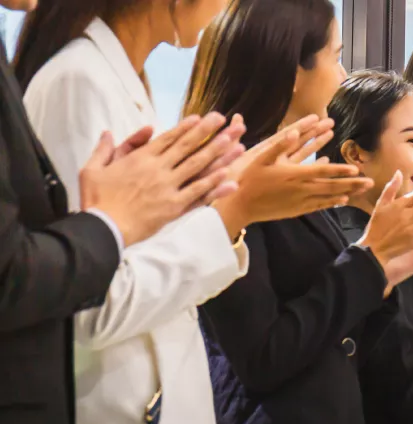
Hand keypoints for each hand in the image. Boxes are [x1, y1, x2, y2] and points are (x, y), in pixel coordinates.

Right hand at [80, 113, 244, 246]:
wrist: (103, 228)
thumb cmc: (95, 199)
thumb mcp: (91, 169)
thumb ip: (104, 149)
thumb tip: (108, 132)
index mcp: (140, 159)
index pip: (168, 139)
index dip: (186, 127)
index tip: (201, 118)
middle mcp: (158, 170)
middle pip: (187, 147)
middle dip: (206, 131)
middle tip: (222, 119)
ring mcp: (168, 188)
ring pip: (197, 167)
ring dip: (216, 152)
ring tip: (233, 140)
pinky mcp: (174, 207)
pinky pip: (198, 193)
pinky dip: (213, 184)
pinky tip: (228, 176)